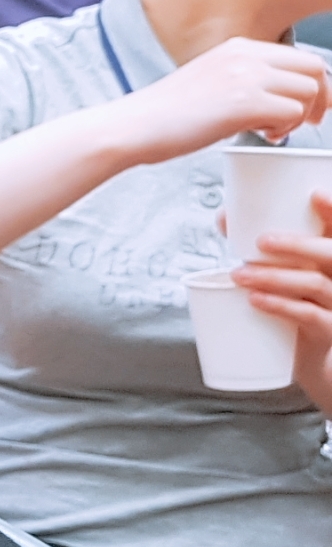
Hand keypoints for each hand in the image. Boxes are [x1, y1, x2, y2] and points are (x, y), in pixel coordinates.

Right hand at [117, 38, 331, 165]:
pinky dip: (285, 129)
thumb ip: (243, 80)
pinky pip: (293, 113)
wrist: (133, 127)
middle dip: (319, 98)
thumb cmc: (163, 115)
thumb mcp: (209, 81)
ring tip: (274, 131)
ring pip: (310, 90)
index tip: (303, 108)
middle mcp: (246, 55)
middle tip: (305, 121)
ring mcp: (246, 76)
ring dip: (300, 116)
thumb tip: (276, 96)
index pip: (298, 58)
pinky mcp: (245, 103)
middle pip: (314, 68)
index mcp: (237, 47)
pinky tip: (263, 135)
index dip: (309, 85)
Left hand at [234, 187, 331, 413]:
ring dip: (275, 277)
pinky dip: (281, 306)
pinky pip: (309, 316)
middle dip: (298, 245)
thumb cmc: (298, 297)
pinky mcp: (329, 330)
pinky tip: (255, 300)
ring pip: (316, 284)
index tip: (314, 195)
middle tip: (262, 241)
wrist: (309, 352)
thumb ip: (263, 243)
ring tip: (239, 275)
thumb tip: (225, 215)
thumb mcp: (288, 268)